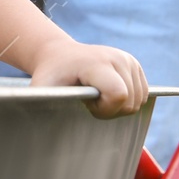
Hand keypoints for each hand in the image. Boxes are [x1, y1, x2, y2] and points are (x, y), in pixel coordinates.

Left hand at [29, 39, 148, 118]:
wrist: (59, 55)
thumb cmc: (50, 75)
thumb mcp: (41, 89)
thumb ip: (40, 103)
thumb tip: (34, 124)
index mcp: (97, 63)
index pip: (119, 94)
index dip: (106, 109)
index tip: (88, 104)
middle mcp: (117, 58)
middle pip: (131, 100)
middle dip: (111, 109)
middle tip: (90, 100)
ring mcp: (128, 59)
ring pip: (140, 98)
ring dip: (120, 104)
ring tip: (98, 94)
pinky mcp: (134, 63)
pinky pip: (143, 92)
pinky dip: (128, 98)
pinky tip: (108, 91)